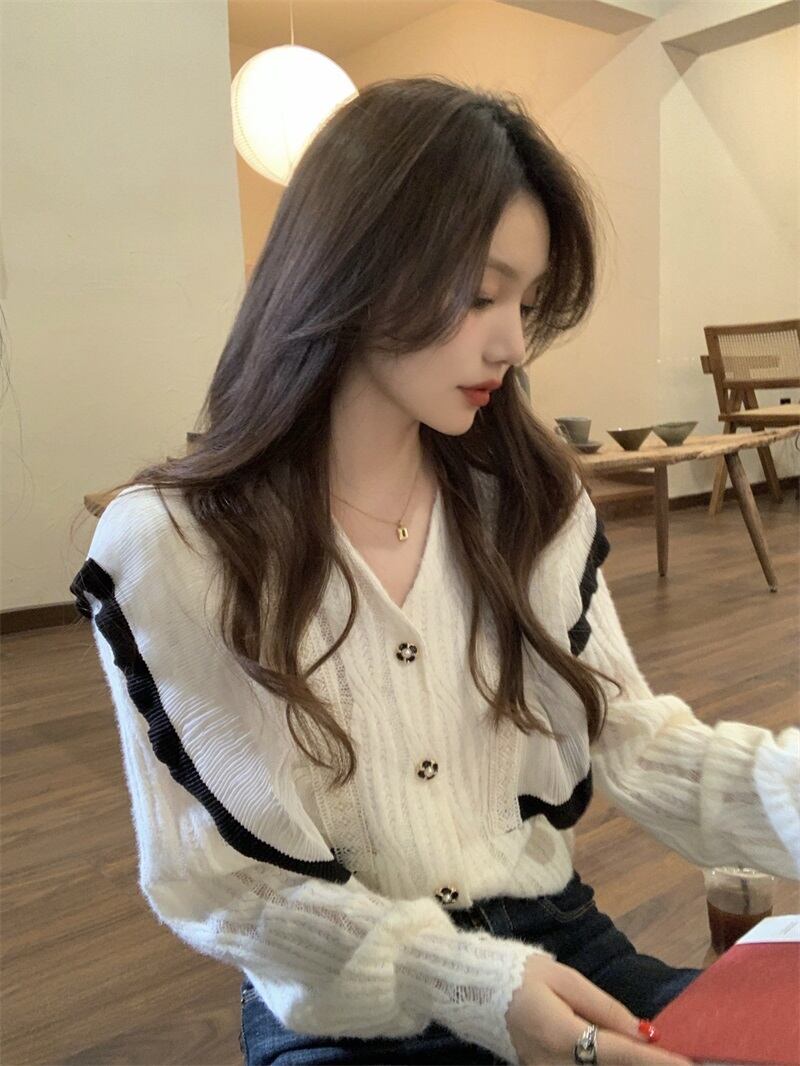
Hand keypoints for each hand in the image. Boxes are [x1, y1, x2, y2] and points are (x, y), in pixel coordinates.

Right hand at [505, 954, 692, 1064]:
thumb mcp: (563, 978)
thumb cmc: (520, 974)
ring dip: (627, 1064)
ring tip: (652, 1053)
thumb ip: (604, 1007)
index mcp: (561, 1035)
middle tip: (679, 1058)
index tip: (689, 1065)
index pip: (620, 1053)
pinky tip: (624, 1054)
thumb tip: (642, 1032)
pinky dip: (607, 1064)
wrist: (475, 990)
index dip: (657, 1062)